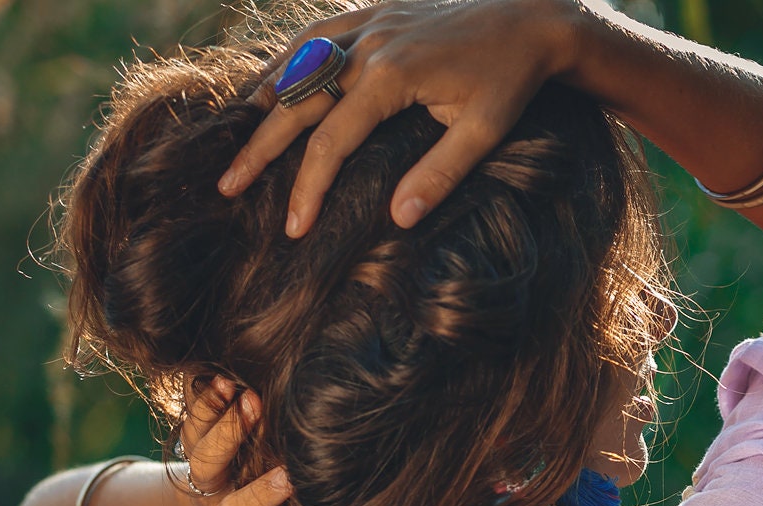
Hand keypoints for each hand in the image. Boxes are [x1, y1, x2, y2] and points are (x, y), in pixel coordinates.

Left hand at [177, 376, 291, 505]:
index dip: (263, 494)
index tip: (289, 477)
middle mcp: (212, 493)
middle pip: (209, 464)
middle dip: (230, 434)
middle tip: (255, 405)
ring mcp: (199, 462)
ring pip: (195, 435)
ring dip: (211, 406)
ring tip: (231, 380)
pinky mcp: (194, 438)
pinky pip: (190, 410)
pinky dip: (200, 390)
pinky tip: (216, 367)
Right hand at [217, 0, 578, 235]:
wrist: (535, 14)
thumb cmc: (513, 79)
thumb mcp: (485, 133)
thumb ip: (440, 174)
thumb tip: (398, 220)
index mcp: (392, 76)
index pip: (332, 141)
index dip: (308, 187)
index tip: (293, 228)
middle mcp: (370, 43)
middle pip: (298, 100)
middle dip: (261, 148)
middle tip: (228, 185)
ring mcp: (371, 21)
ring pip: (298, 61)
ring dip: (265, 99)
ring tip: (238, 136)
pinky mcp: (378, 9)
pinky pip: (318, 32)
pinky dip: (289, 59)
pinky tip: (275, 81)